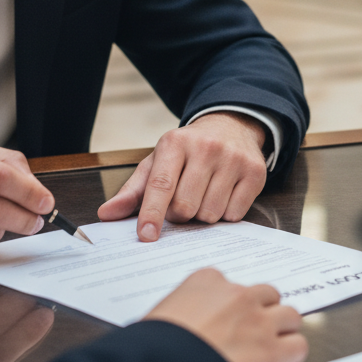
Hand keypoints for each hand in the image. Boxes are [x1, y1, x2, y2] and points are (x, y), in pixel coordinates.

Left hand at [97, 113, 267, 241]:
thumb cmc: (189, 150)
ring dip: (203, 215)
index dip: (152, 213)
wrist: (231, 126)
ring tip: (204, 194)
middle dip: (180, 214)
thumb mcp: (158, 161)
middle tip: (183, 200)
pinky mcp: (255, 172)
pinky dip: (225, 213)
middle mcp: (206, 147)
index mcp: (175, 143)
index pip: (161, 184)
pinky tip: (223, 194)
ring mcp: (233, 158)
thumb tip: (107, 214)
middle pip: (185, 207)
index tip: (146, 236)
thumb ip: (133, 191)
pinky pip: (235, 215)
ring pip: (210, 214)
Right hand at [145, 268, 306, 361]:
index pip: (231, 283)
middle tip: (252, 332)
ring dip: (282, 331)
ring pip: (290, 315)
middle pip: (267, 295)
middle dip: (263, 312)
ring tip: (270, 347)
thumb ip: (183, 310)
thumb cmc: (154, 348)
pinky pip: (298, 346)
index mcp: (207, 281)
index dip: (232, 304)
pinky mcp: (273, 351)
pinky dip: (292, 356)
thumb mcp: (162, 315)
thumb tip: (182, 324)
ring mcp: (258, 321)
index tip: (227, 317)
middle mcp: (237, 295)